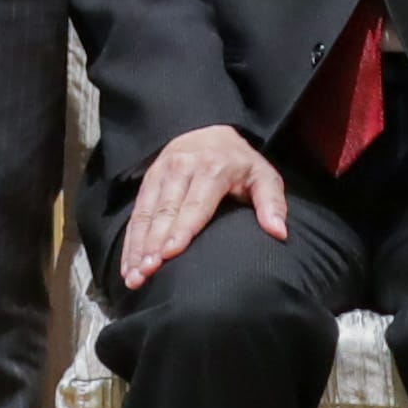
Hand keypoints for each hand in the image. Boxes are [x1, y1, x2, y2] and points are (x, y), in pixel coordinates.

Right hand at [120, 123, 287, 285]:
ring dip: (137, 246)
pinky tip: (128, 265)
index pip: (196, 203)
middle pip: (166, 210)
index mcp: (214, 167)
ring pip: (146, 213)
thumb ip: (272, 202)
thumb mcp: (263, 175)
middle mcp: (183, 167)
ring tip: (134, 275)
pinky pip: (136, 213)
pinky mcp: (148, 180)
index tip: (170, 253)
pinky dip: (130, 241)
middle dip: (153, 243)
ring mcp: (161, 172)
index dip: (182, 229)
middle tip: (147, 272)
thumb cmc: (240, 164)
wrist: (209, 132)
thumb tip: (278, 232)